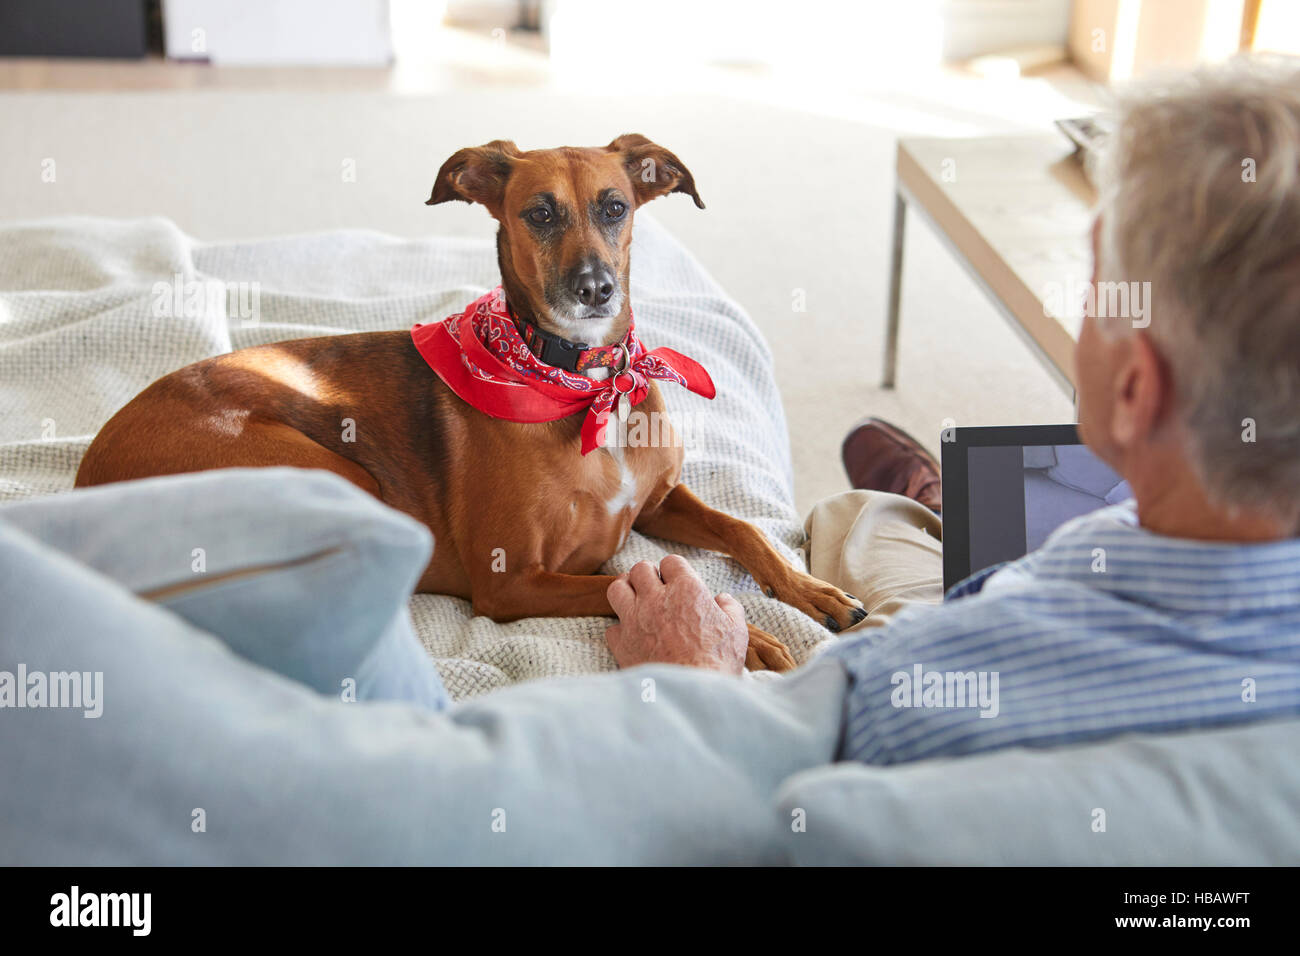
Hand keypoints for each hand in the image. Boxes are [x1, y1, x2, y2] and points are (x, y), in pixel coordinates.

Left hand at [604, 555, 747, 674]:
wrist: (692, 695)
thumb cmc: (718, 662)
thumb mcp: (736, 631)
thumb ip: (729, 608)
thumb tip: (722, 599)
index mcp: (686, 590)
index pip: (671, 562)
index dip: (675, 570)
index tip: (678, 582)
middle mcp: (656, 599)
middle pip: (640, 569)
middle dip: (648, 575)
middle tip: (655, 589)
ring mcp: (634, 620)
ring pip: (617, 589)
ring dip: (626, 591)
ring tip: (636, 601)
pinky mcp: (622, 644)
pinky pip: (612, 627)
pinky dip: (621, 630)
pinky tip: (633, 637)